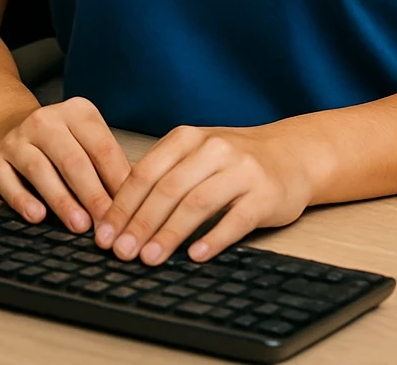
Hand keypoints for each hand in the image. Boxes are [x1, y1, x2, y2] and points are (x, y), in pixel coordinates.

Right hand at [0, 97, 131, 232]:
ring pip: (41, 170)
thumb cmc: (57, 145)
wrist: (6, 130)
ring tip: (80, 225)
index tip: (130, 209)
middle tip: (107, 224)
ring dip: (62, 200)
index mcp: (76, 112)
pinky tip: (38, 216)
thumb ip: (105, 166)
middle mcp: (45, 121)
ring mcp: (17, 139)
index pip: (102, 146)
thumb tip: (133, 201)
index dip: (117, 180)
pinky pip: (9, 181)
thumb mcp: (84, 142)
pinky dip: (23, 200)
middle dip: (93, 195)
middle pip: (73, 160)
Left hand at [93, 122, 321, 266]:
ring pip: (197, 203)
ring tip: (150, 258)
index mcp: (189, 138)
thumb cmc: (234, 160)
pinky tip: (197, 256)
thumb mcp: (196, 154)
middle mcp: (214, 148)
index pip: (146, 172)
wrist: (292, 154)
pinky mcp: (265, 194)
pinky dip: (214, 239)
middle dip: (140, 224)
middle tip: (122, 253)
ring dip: (170, 234)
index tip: (105, 235)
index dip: (122, 206)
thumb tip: (119, 216)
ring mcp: (241, 170)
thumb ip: (163, 175)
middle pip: (168, 189)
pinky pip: (236, 219)